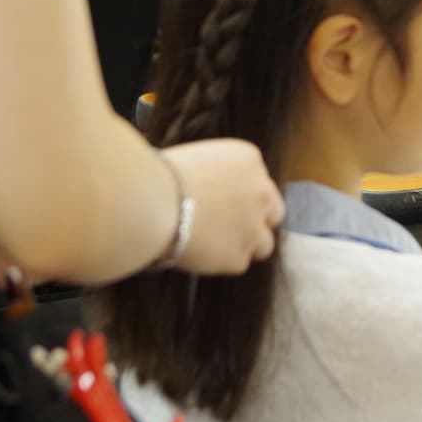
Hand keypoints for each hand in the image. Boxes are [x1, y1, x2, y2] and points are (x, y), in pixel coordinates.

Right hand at [158, 139, 285, 274]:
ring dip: (245, 245)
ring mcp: (253, 225)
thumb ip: (214, 174)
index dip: (240, 195)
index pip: (258, 180)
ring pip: (265, 244)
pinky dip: (222, 262)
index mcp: (248, 159)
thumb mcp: (194, 159)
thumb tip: (207, 192)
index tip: (222, 202)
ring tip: (216, 246)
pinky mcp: (239, 256)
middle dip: (256, 220)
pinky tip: (200, 254)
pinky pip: (238, 263)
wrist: (147, 202)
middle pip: (273, 211)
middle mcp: (261, 191)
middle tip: (229, 227)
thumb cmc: (157, 176)